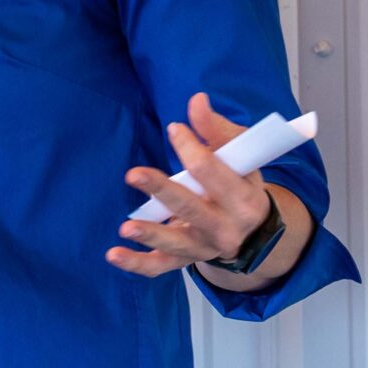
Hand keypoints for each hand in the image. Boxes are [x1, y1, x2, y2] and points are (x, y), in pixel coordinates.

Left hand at [107, 92, 274, 279]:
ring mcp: (203, 247)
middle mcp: (225, 227)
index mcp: (243, 198)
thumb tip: (196, 101)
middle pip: (191, 207)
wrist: (253, 233)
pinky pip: (159, 266)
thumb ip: (217, 130)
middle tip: (134, 174)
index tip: (174, 130)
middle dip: (162, 190)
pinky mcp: (184, 259)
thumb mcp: (241, 157)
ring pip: (175, 243)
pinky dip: (136, 264)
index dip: (190, 149)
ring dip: (150, 234)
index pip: (213, 172)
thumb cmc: (241, 184)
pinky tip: (114, 255)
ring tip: (126, 228)